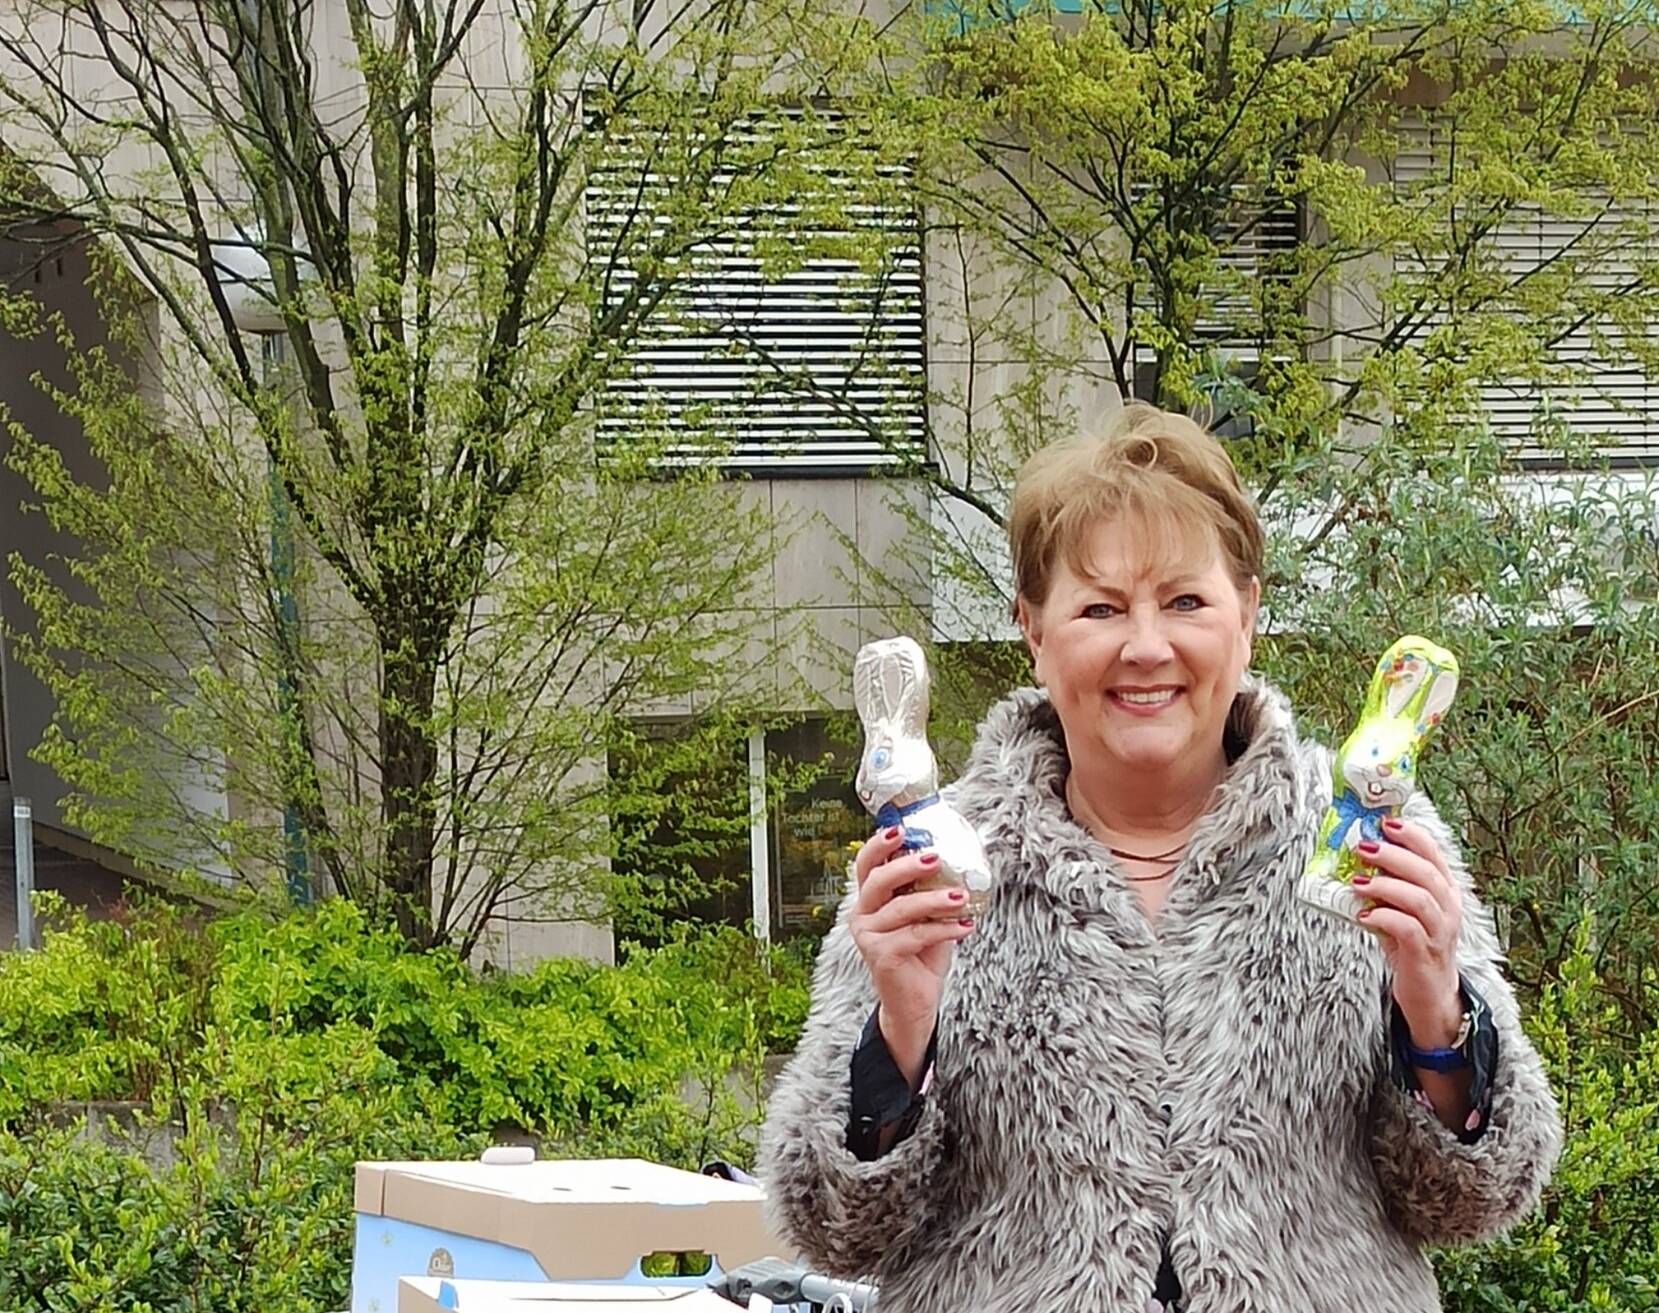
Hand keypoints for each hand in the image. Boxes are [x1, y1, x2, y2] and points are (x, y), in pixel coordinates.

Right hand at [849, 825, 974, 1089]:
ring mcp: (868, 937)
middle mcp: (862, 914)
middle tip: (935, 858)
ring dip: (935, 900)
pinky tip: (965, 927)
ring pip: (901, 908)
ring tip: (962, 896)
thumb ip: (931, 890)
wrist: (915, 1002)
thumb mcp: (926, 915)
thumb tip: (962, 859)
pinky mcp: (881, 957)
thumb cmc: (922, 952)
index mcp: (869, 899)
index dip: (879, 845)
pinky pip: (915, 935)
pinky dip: (943, 929)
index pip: (866, 864)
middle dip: (907, 865)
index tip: (900, 830)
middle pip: (878, 880)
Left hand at [1353, 816, 1464, 1046]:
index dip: (1411, 835)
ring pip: (1420, 898)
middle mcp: (1448, 908)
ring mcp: (1440, 931)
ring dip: (1385, 885)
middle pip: (1426, 872)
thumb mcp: (1400, 910)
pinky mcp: (1425, 953)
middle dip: (1393, 855)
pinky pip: (1407, 928)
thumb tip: (1351, 861)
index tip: (1385, 822)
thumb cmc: (1411, 946)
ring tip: (1358, 882)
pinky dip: (1382, 916)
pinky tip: (1363, 914)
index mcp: (1445, 891)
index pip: (1434, 854)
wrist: (1429, 995)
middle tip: (1362, 847)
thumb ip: (1385, 887)